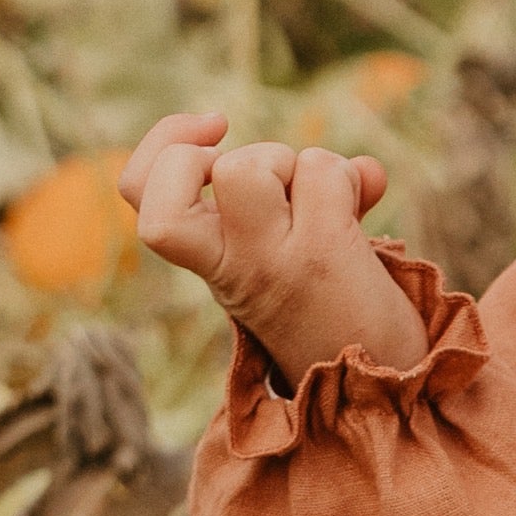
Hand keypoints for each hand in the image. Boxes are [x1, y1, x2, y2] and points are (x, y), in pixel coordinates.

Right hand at [122, 113, 426, 379]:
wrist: (378, 384)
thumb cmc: (334, 309)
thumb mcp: (293, 249)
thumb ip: (312, 198)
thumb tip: (368, 171)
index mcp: (209, 260)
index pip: (138, 190)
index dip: (161, 144)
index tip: (213, 131)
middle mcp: (229, 265)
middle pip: (176, 178)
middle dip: (229, 154)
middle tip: (272, 184)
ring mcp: (272, 261)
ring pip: (248, 167)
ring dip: (297, 164)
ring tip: (326, 207)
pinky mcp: (321, 256)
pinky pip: (321, 173)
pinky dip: (349, 178)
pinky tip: (360, 214)